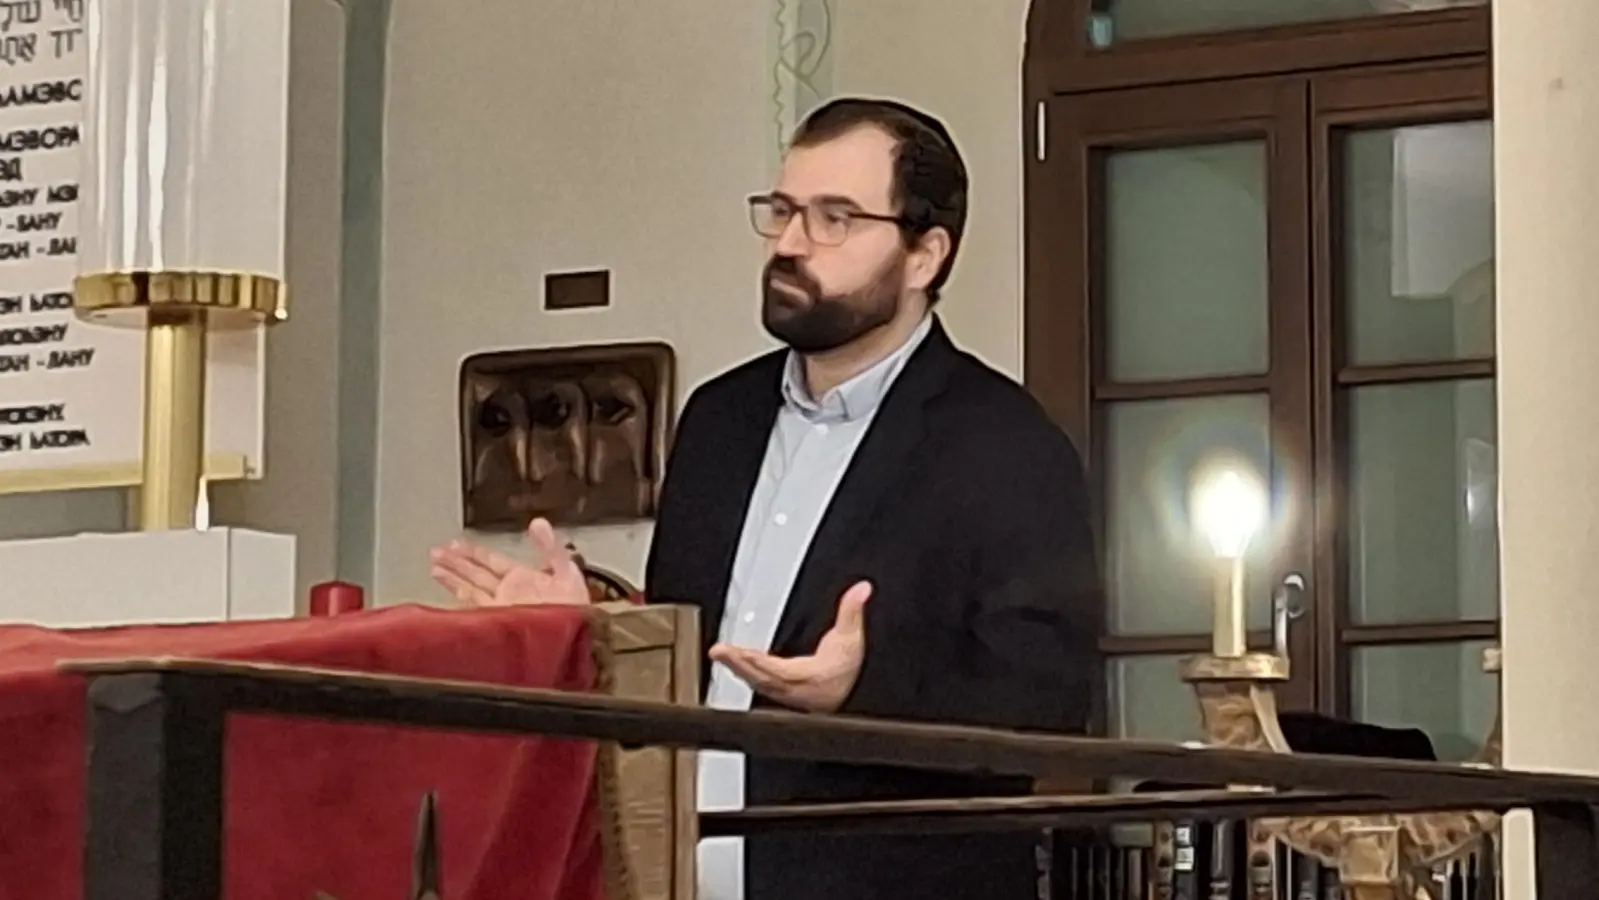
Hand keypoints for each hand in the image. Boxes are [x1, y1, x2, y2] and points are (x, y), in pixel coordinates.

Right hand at [428, 518, 589, 607]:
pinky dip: (459, 599)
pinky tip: (447, 593)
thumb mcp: (567, 571)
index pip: (492, 561)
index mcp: (525, 579)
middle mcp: (509, 593)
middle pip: (476, 574)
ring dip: (452, 577)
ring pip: (470, 589)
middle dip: (456, 563)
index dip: (474, 552)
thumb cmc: (576, 610)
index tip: (455, 543)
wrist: (576, 640)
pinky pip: (474, 608)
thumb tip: (538, 522)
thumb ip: (550, 546)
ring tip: (433, 566)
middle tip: (435, 552)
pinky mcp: (497, 623)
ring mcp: (501, 609)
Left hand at [708, 581, 871, 712]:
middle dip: (738, 663)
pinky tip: (735, 665)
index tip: (740, 652)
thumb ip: (852, 612)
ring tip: (720, 654)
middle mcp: (793, 687)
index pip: (779, 670)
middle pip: (760, 677)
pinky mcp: (780, 692)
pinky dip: (745, 674)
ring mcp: (785, 693)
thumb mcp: (852, 639)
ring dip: (737, 668)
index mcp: (808, 675)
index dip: (759, 662)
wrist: (852, 697)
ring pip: (756, 682)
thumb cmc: (848, 671)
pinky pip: (758, 684)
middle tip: (719, 651)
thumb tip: (861, 590)